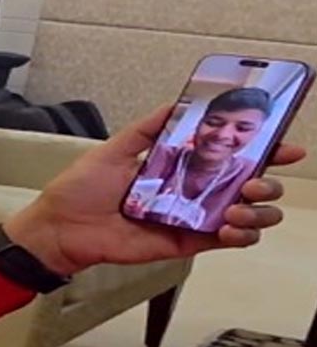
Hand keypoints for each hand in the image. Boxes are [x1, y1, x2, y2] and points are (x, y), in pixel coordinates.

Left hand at [3, 106, 306, 275]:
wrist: (61, 227)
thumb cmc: (81, 189)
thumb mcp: (114, 149)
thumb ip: (147, 129)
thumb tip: (176, 104)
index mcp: (177, 166)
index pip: (228, 156)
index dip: (261, 151)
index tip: (285, 145)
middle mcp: (190, 191)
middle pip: (248, 187)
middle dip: (266, 182)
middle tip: (255, 180)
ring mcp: (191, 218)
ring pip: (247, 217)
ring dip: (256, 211)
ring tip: (239, 206)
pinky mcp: (185, 242)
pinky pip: (225, 241)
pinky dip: (238, 235)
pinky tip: (230, 226)